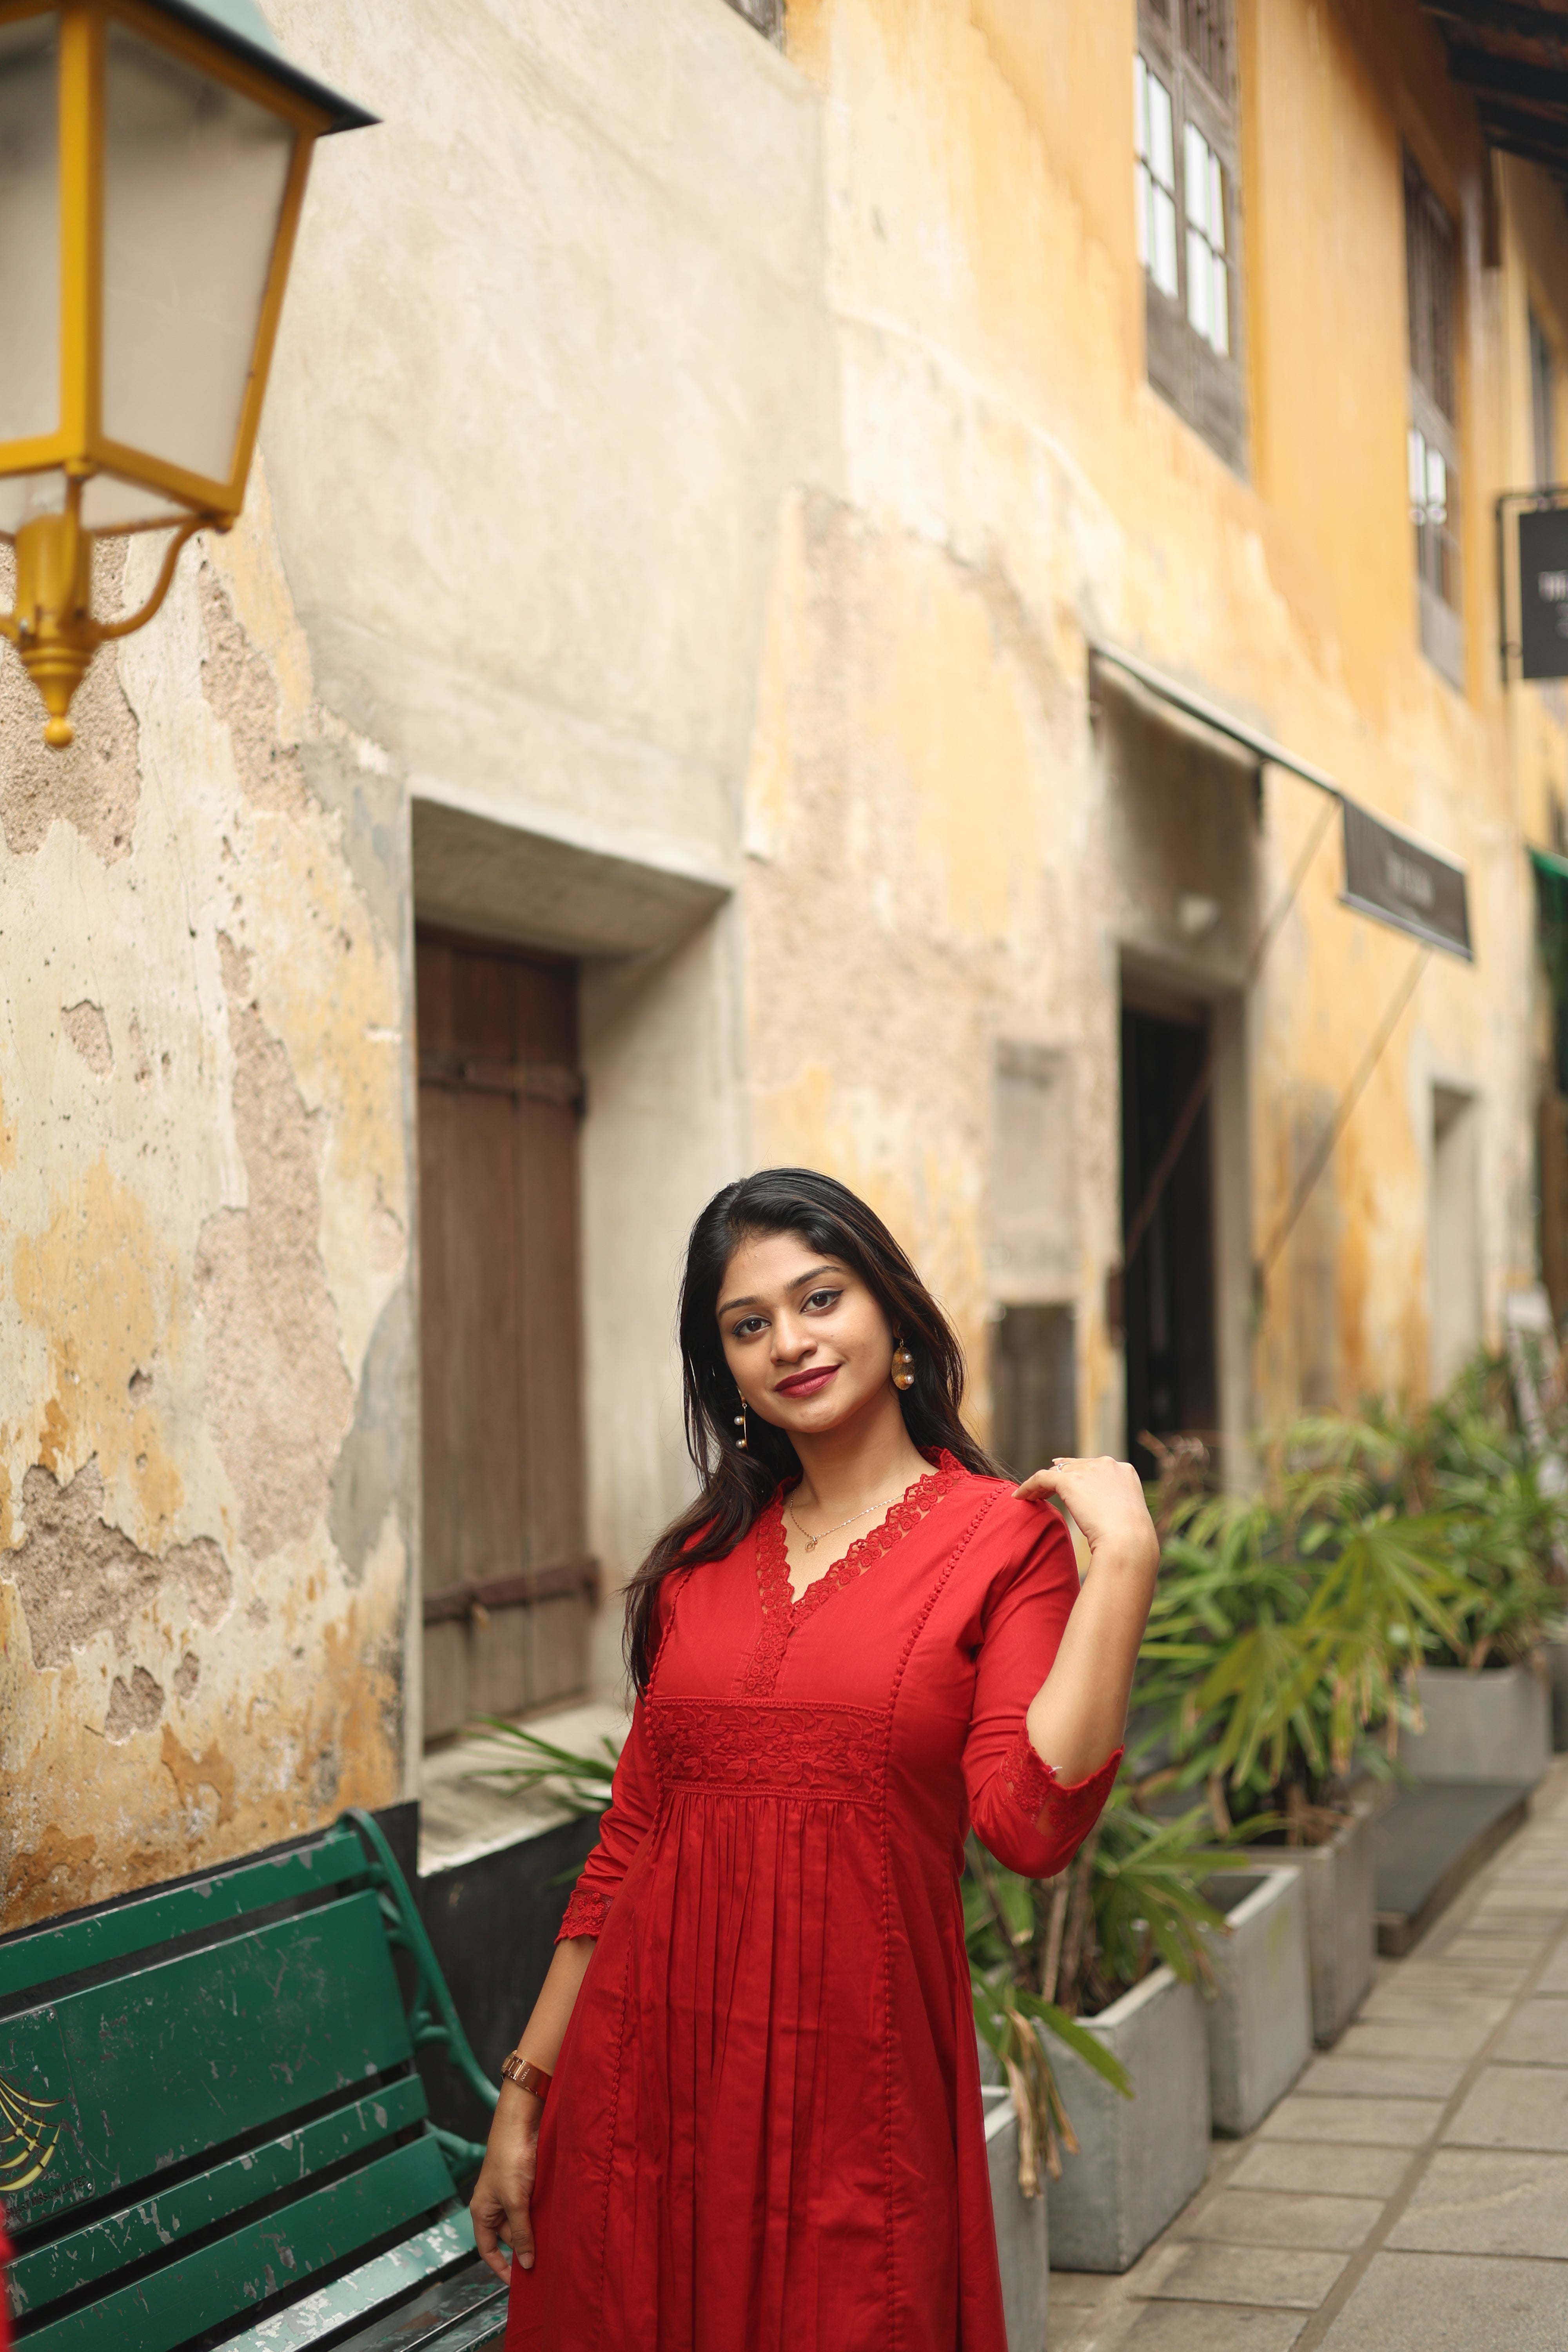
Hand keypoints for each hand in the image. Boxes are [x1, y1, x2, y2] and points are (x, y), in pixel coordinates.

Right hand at [470, 2084, 540, 2282]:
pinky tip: (556, 2219)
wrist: (521, 2122)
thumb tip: (526, 2264)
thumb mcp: (516, 2201)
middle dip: (525, 2246)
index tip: (517, 2282)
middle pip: (509, 2236)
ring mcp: (509, 2192)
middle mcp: (493, 2204)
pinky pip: (532, 2206)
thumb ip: (522, 2233)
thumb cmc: (510, 2159)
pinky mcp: (524, 2182)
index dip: (500, 2267)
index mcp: (482, 2211)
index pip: (487, 2249)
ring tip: (554, 2241)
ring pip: (523, 2220)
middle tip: (546, 2260)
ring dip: (536, 2229)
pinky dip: (542, 2214)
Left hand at [1013, 1455, 1158, 1577]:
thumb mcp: (1127, 1516)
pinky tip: (1020, 1497)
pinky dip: (1029, 1486)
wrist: (1128, 1541)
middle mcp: (1106, 1464)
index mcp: (1124, 1470)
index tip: (1064, 1481)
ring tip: (1030, 1496)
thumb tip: (1103, 1510)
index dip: (1077, 1474)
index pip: (1094, 1467)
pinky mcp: (1069, 1480)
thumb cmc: (1131, 1539)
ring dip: (1043, 1484)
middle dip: (1059, 1476)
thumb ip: (1115, 1505)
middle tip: (1044, 1488)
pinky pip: (1042, 1478)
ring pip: (1057, 1471)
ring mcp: (1088, 1470)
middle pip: (1074, 1466)